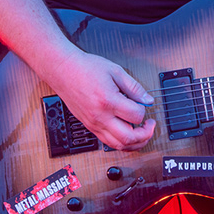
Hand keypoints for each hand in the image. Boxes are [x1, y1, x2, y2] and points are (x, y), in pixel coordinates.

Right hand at [41, 48, 156, 149]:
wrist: (63, 70)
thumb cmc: (86, 68)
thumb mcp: (115, 71)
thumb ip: (134, 87)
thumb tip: (148, 100)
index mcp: (108, 101)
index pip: (136, 116)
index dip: (144, 111)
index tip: (144, 104)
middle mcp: (100, 116)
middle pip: (128, 138)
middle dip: (145, 135)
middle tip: (150, 126)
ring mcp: (93, 124)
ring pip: (118, 145)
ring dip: (134, 143)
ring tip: (141, 134)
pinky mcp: (89, 126)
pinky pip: (108, 142)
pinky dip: (121, 142)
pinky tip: (127, 134)